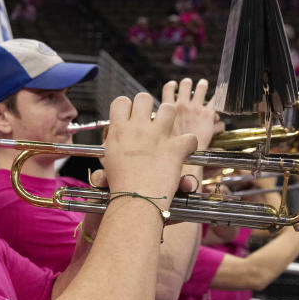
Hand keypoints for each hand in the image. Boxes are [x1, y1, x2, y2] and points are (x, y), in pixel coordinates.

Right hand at [101, 92, 198, 206]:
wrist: (134, 201)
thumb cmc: (119, 186)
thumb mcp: (108, 161)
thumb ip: (112, 146)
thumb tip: (113, 139)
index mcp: (118, 130)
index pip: (121, 101)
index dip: (128, 107)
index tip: (131, 116)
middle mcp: (137, 128)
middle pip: (144, 97)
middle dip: (149, 106)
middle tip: (150, 121)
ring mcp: (158, 136)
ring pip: (168, 109)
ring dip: (170, 118)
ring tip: (168, 131)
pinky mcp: (175, 148)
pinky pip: (190, 137)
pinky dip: (189, 145)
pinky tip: (184, 151)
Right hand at [162, 77, 219, 149]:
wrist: (187, 156)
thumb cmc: (173, 148)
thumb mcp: (162, 133)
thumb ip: (163, 124)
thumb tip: (163, 121)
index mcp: (169, 110)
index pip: (167, 89)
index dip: (171, 85)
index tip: (173, 85)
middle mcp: (182, 106)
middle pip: (185, 85)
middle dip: (187, 83)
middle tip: (188, 83)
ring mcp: (195, 109)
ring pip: (200, 88)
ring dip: (202, 85)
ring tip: (203, 84)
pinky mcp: (208, 114)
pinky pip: (216, 100)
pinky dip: (219, 95)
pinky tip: (220, 92)